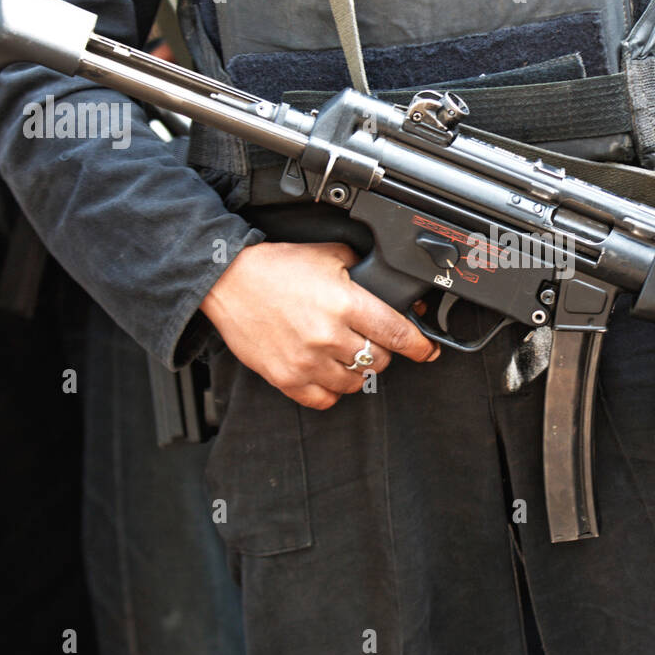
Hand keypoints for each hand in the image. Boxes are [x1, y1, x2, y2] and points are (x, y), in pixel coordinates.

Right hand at [200, 241, 438, 409]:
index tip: (427, 350)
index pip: (397, 334)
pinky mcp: (285, 378)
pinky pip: (324, 400)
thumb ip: (364, 271)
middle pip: (379, 360)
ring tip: (346, 354)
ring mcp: (306, 361)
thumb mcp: (329, 254)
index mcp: (344, 303)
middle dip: (382, 351)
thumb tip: (394, 293)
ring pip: (356, 382)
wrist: (227, 281)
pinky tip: (329, 373)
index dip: (419, 346)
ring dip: (358, 371)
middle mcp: (328, 335)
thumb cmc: (276, 267)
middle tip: (371, 340)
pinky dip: (333, 390)